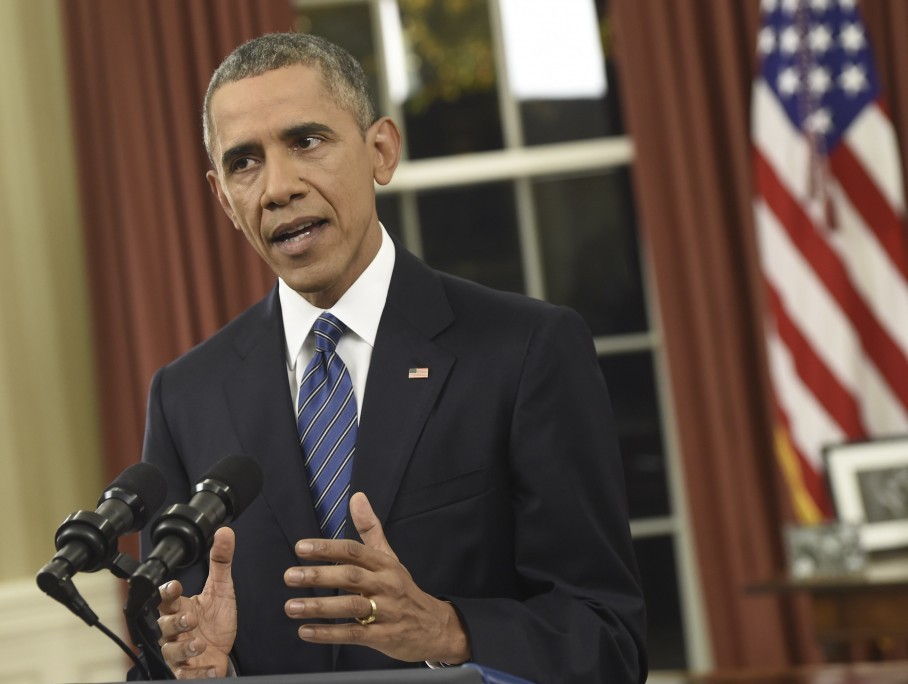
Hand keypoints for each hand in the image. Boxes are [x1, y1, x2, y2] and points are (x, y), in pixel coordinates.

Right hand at [156, 526, 237, 678]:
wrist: (222, 651)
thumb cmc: (216, 620)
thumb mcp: (222, 589)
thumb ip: (221, 561)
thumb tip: (224, 532)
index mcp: (181, 608)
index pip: (166, 598)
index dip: (167, 592)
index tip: (175, 586)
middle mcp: (176, 630)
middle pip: (163, 625)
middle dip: (175, 622)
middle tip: (191, 619)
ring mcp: (180, 651)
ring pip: (170, 651)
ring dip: (184, 648)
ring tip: (199, 644)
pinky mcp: (187, 671)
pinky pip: (185, 674)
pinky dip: (198, 672)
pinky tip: (211, 668)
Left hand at [284, 492, 470, 663]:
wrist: (436, 627)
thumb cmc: (404, 589)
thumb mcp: (390, 557)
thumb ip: (371, 529)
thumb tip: (357, 497)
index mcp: (385, 564)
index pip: (354, 551)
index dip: (327, 548)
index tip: (301, 547)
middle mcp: (386, 585)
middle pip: (351, 577)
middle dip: (319, 576)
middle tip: (290, 576)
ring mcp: (386, 611)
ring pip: (351, 606)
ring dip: (319, 606)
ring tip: (292, 606)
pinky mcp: (384, 637)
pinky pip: (354, 634)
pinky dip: (329, 633)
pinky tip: (307, 631)